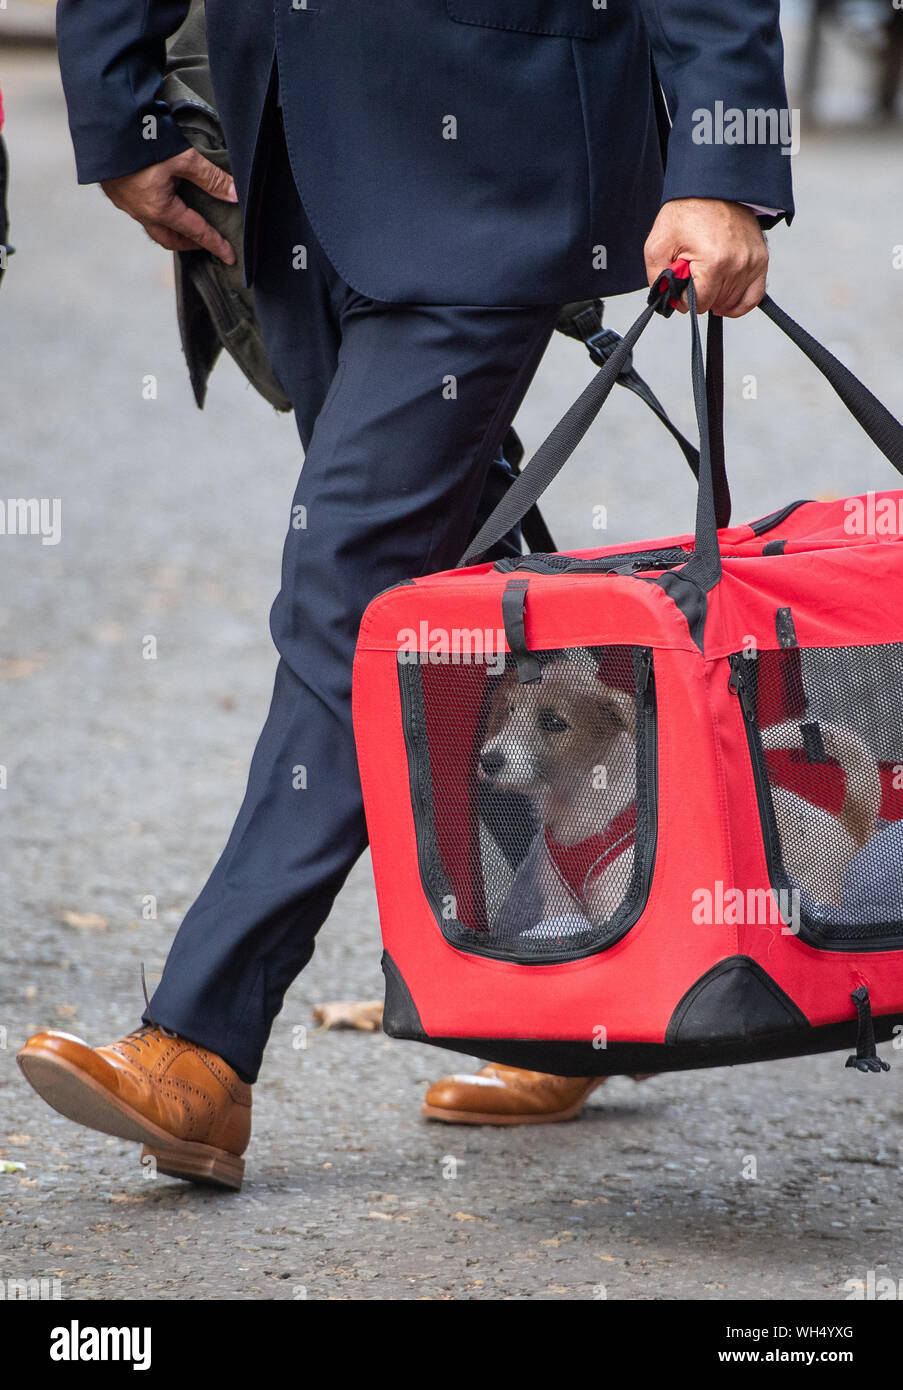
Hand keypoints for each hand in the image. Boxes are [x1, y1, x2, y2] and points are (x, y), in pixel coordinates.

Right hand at [100, 148, 238, 263]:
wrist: (103, 125)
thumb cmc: (143, 140)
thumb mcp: (183, 157)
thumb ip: (210, 178)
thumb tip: (235, 194)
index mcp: (160, 209)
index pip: (196, 232)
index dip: (216, 244)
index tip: (230, 257)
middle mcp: (142, 213)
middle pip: (170, 239)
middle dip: (190, 243)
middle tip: (207, 241)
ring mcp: (127, 204)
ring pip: (153, 228)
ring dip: (172, 231)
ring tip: (186, 223)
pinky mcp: (117, 192)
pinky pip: (140, 213)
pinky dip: (156, 215)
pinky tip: (161, 202)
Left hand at [644, 198, 767, 317]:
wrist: (713, 188)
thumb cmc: (687, 212)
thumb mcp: (658, 246)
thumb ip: (658, 280)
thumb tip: (671, 301)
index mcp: (714, 263)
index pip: (699, 305)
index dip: (684, 299)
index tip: (680, 284)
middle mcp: (738, 264)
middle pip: (715, 304)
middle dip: (700, 295)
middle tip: (693, 275)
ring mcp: (752, 263)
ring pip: (732, 303)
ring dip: (717, 298)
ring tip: (707, 277)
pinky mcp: (761, 260)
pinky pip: (754, 297)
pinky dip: (739, 304)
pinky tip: (726, 301)